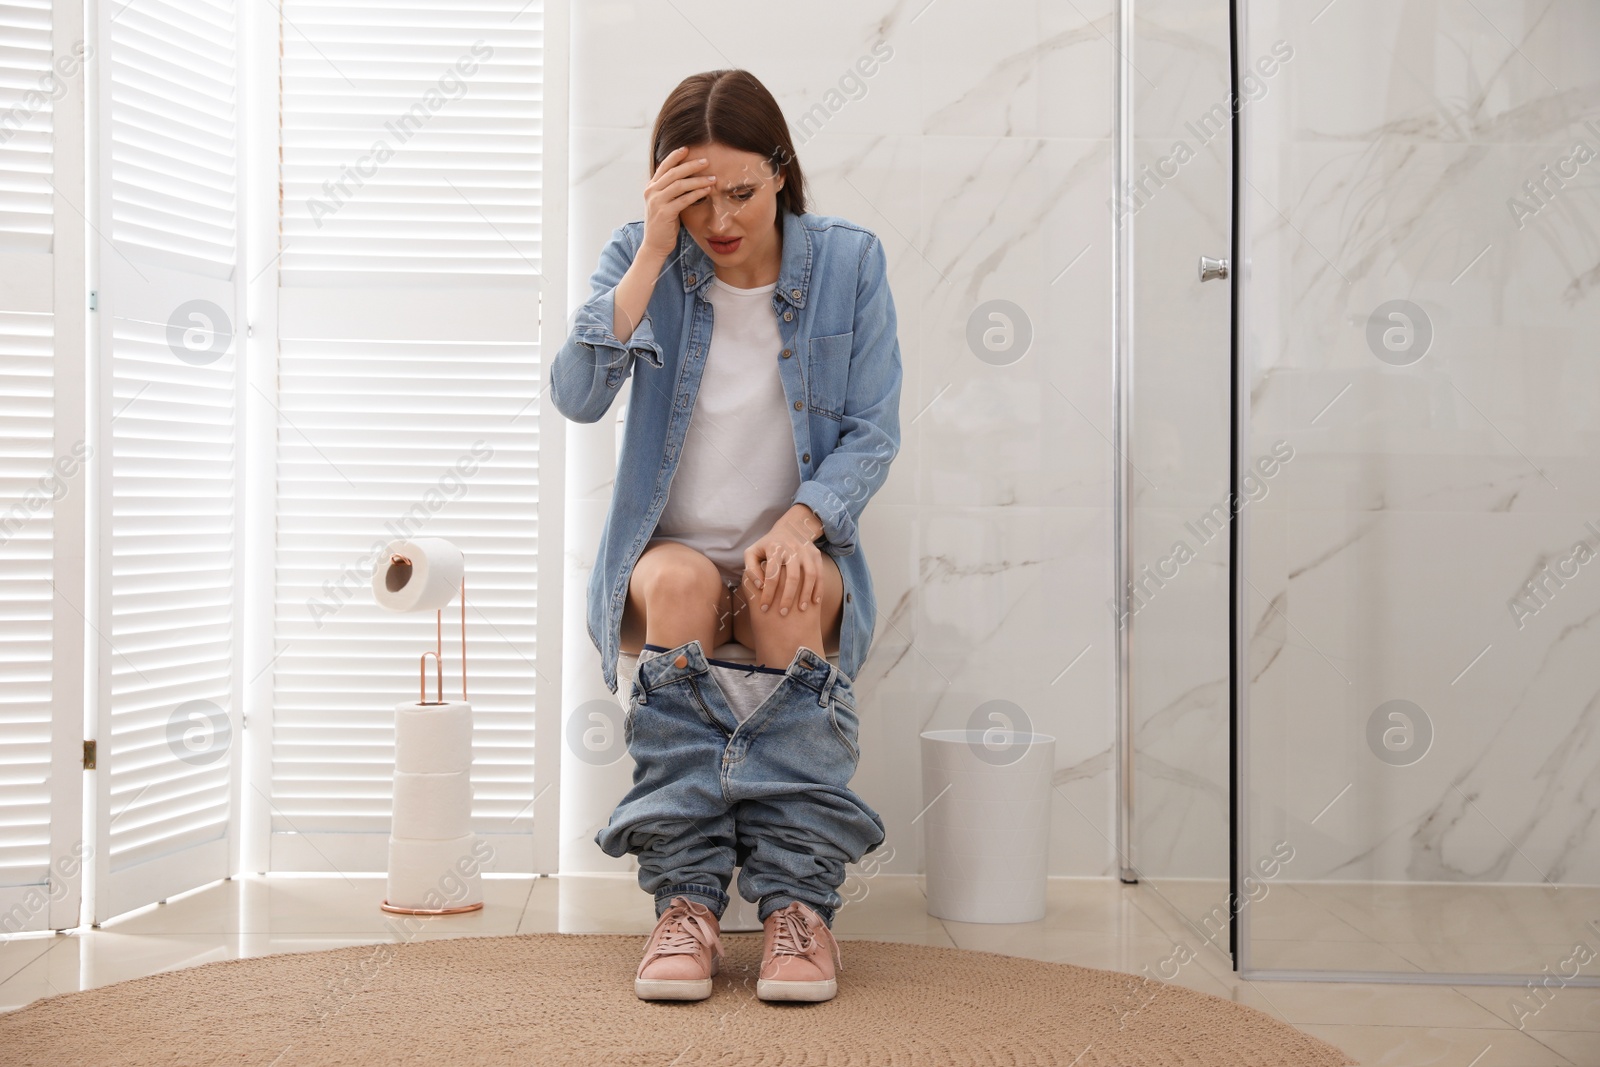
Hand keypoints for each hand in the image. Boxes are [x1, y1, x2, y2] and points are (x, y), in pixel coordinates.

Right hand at [640, 146, 715, 260]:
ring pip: (679, 184)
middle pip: (673, 172)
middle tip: (706, 161)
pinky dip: (697, 194)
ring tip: (712, 178)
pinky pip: (683, 199)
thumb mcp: (664, 203)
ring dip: (698, 180)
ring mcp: (657, 202)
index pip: (663, 166)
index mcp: (651, 187)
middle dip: (691, 165)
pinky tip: (707, 191)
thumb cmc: (664, 225)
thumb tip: (687, 178)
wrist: (655, 245)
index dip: (675, 156)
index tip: (687, 148)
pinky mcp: (664, 213)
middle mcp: (651, 192)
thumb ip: (671, 190)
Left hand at [743, 507, 824, 617]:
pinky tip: (814, 602)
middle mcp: (792, 548)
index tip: (764, 608)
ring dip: (806, 594)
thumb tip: (760, 586)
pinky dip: (818, 588)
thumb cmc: (766, 547)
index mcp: (775, 548)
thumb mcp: (752, 553)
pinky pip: (820, 574)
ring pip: (810, 575)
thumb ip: (751, 570)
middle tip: (783, 613)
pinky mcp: (816, 555)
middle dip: (788, 597)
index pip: (771, 575)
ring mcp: (806, 551)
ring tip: (801, 610)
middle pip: (793, 576)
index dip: (767, 593)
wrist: (789, 528)